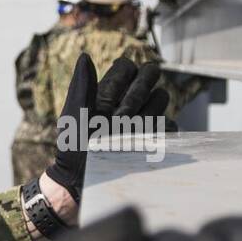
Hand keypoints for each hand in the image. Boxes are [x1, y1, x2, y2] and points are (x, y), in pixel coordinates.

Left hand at [42, 54, 168, 207]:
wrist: (82, 184)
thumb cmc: (72, 151)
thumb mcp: (73, 117)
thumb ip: (82, 86)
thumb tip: (85, 56)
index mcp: (106, 92)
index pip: (127, 66)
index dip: (126, 75)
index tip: (112, 98)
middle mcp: (126, 102)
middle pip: (150, 76)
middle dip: (139, 92)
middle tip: (121, 118)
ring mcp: (142, 120)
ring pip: (161, 98)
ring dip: (148, 112)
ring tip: (127, 134)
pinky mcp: (154, 139)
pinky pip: (170, 125)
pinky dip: (161, 131)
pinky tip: (143, 144)